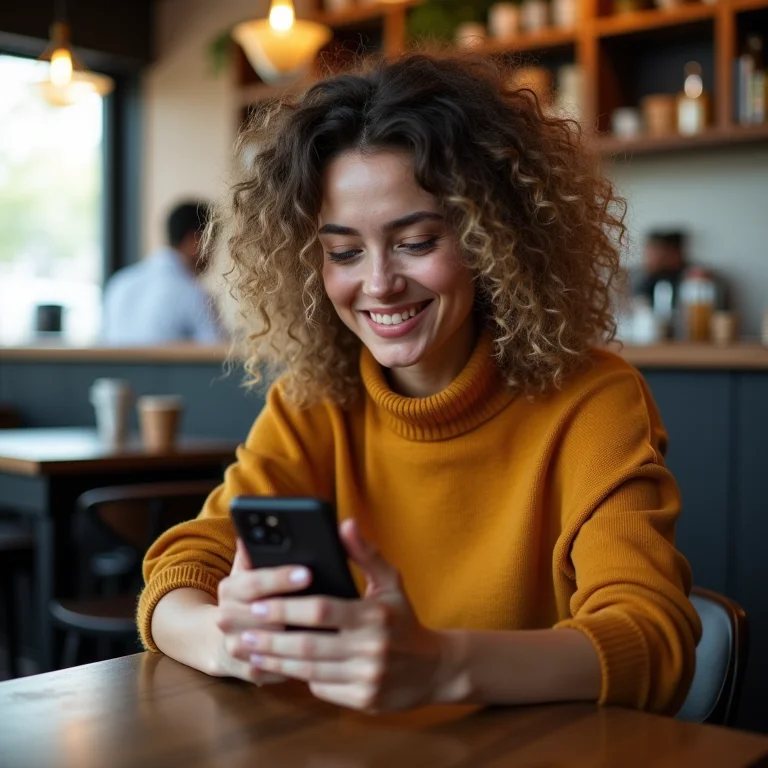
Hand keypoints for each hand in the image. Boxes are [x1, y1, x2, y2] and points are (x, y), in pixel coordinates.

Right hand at [213, 539, 311, 684]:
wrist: (219, 640)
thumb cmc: (248, 597)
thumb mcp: (248, 570)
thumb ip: (256, 550)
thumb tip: (257, 529)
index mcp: (230, 588)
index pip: (255, 581)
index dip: (281, 578)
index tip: (307, 573)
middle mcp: (225, 617)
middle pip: (261, 614)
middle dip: (292, 610)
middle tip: (324, 604)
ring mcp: (235, 646)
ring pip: (268, 643)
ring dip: (295, 637)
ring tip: (328, 629)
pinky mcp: (247, 670)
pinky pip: (274, 668)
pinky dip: (295, 662)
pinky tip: (320, 654)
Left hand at [239, 520, 454, 712]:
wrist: (434, 669)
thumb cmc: (404, 620)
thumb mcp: (391, 582)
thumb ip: (365, 554)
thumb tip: (344, 524)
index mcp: (374, 616)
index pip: (322, 611)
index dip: (287, 608)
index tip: (259, 605)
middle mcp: (371, 648)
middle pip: (309, 645)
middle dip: (271, 638)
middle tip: (242, 631)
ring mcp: (367, 678)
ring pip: (309, 671)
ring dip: (276, 660)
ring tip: (250, 649)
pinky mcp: (364, 701)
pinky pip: (322, 688)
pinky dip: (299, 678)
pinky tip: (278, 667)